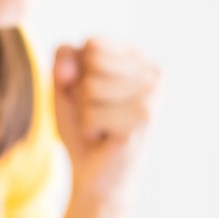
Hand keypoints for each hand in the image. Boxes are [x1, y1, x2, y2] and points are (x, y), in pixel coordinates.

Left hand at [53, 39, 160, 204]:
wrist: (95, 173)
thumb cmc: (84, 124)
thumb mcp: (66, 83)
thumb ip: (63, 58)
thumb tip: (67, 69)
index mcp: (139, 56)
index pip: (92, 44)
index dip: (79, 73)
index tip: (93, 95)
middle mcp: (155, 72)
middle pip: (92, 63)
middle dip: (83, 93)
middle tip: (98, 114)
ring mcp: (153, 96)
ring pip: (91, 88)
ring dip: (86, 113)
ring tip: (103, 126)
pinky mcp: (144, 121)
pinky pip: (92, 114)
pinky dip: (89, 129)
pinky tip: (106, 138)